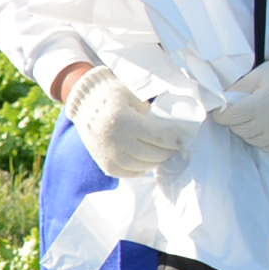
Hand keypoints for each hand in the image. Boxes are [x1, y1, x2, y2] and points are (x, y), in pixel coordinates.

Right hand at [64, 65, 190, 177]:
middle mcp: (114, 140)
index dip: (175, 140)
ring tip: (163, 153)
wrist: (84, 105)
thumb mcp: (133, 96)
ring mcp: (108, 155)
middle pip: (153, 155)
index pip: (159, 138)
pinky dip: (141, 169)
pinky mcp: (104, 164)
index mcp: (123, 120)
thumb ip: (152, 113)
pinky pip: (129, 173)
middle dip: (169, 152)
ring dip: (156, 161)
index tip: (184, 139)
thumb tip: (175, 129)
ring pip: (143, 166)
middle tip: (175, 147)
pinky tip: (146, 160)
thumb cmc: (113, 96)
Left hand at [213, 46, 268, 152]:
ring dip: (247, 128)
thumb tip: (216, 105)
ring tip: (258, 113)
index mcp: (260, 105)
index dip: (222, 111)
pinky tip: (267, 122)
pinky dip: (261, 137)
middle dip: (235, 119)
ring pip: (249, 139)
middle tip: (245, 106)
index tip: (225, 106)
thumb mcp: (253, 77)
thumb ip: (233, 92)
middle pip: (237, 129)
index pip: (226, 118)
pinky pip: (265, 146)